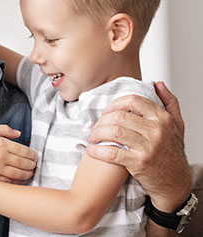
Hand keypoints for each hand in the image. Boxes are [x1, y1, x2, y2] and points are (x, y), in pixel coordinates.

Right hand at [0, 124, 35, 181]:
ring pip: (19, 174)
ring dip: (28, 174)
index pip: (24, 150)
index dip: (32, 154)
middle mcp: (1, 156)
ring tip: (31, 173)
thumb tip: (18, 133)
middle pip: (24, 163)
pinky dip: (17, 181)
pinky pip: (9, 181)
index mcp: (2, 143)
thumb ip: (4, 129)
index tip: (34, 156)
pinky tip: (19, 180)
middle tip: (35, 165)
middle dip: (33, 165)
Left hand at [86, 82, 190, 210]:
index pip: (133, 101)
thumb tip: (158, 84)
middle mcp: (157, 131)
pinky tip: (91, 150)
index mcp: (163, 119)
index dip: (114, 104)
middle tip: (94, 126)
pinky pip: (112, 153)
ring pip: (114, 132)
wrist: (175, 183)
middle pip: (119, 116)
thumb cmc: (172, 153)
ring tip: (92, 137)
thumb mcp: (177, 126)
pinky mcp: (139, 163)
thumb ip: (169, 102)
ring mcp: (148, 147)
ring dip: (97, 133)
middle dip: (102, 120)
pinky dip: (98, 151)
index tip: (106, 112)